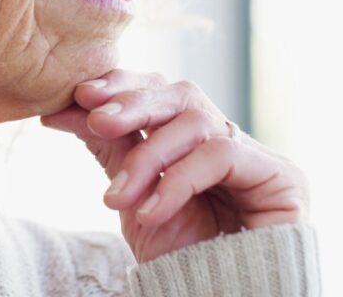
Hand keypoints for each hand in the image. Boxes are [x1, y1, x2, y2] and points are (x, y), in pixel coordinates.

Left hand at [39, 69, 310, 262]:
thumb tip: (58, 108)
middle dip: (134, 103)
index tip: (79, 94)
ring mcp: (257, 155)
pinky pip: (222, 154)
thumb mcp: (133, 195)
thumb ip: (109, 148)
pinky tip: (151, 211)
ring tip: (118, 197)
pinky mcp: (283, 177)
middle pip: (182, 93)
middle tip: (95, 118)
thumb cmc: (179, 257)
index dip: (124, 86)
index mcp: (194, 140)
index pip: (162, 91)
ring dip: (148, 155)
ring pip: (197, 120)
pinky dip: (178, 180)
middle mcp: (228, 140)